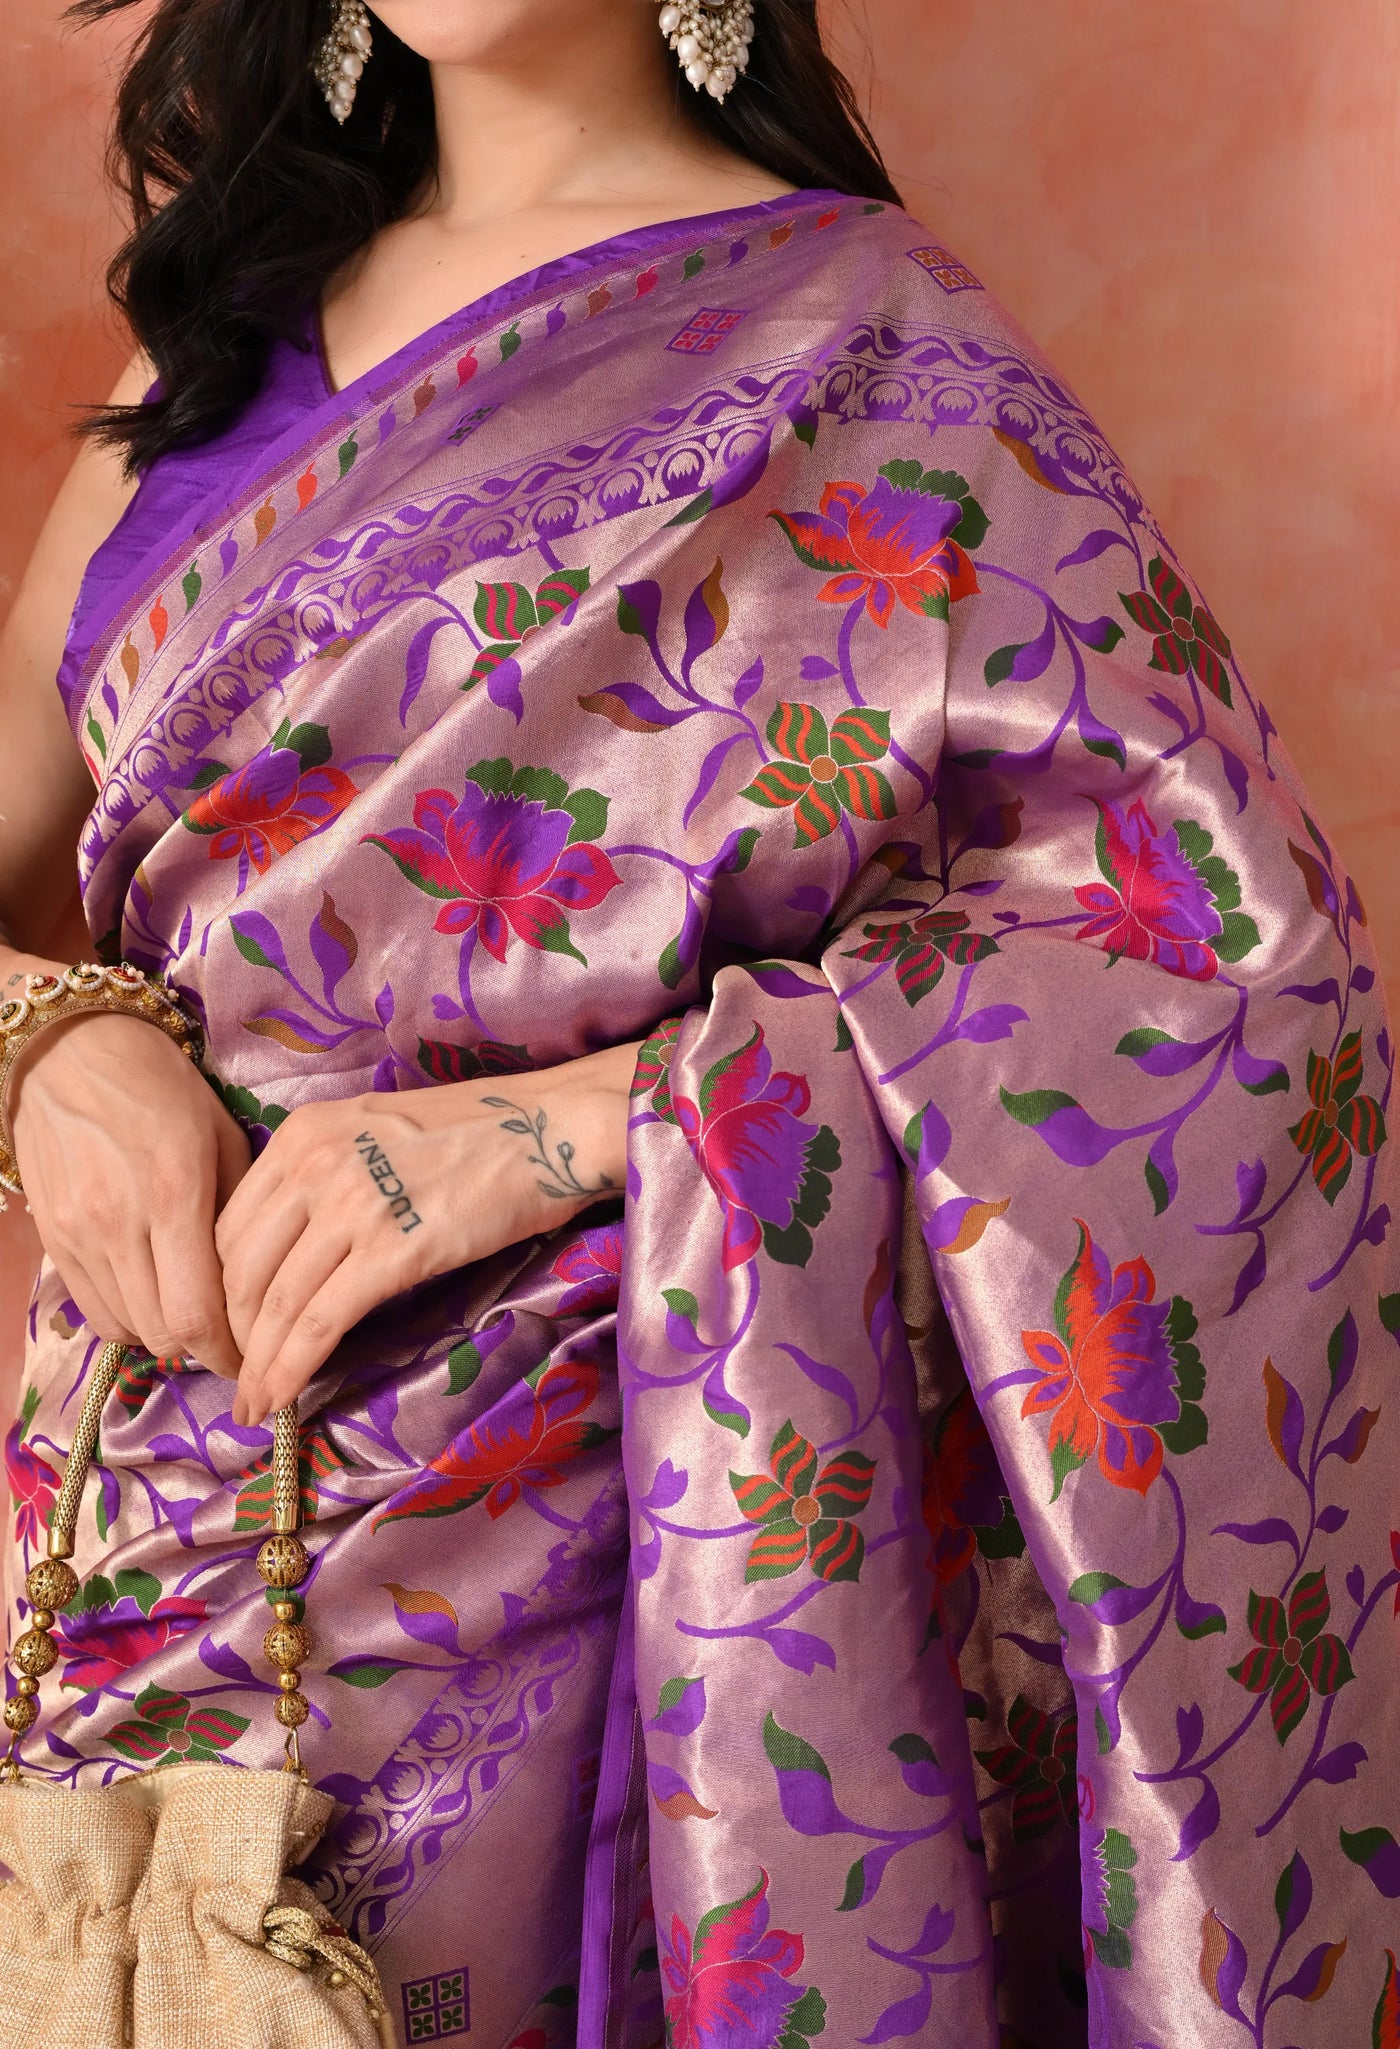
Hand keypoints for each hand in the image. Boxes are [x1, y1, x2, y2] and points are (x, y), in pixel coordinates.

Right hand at [10, 1000, 250, 1374]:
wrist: (70, 1053)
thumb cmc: (164, 1088)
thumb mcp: (223, 1135)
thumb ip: (240, 1210)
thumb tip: (261, 1278)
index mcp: (174, 1195)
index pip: (196, 1314)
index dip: (229, 1351)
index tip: (255, 1354)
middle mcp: (119, 1225)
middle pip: (162, 1333)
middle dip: (204, 1349)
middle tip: (233, 1340)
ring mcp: (77, 1236)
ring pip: (126, 1329)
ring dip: (166, 1336)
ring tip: (196, 1318)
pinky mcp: (51, 1240)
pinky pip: (93, 1311)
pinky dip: (129, 1319)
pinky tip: (154, 1298)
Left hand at [219, 1040, 639, 1426]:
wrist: (549, 1128)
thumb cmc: (477, 1131)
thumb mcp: (372, 1131)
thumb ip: (323, 1174)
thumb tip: (293, 1248)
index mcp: (303, 1132)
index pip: (230, 1224)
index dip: (220, 1288)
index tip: (229, 1327)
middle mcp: (313, 1163)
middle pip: (239, 1267)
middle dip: (230, 1333)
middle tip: (236, 1375)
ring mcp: (350, 1205)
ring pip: (274, 1303)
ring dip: (256, 1365)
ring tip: (252, 1404)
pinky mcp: (392, 1250)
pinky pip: (318, 1323)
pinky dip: (290, 1369)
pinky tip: (280, 1399)